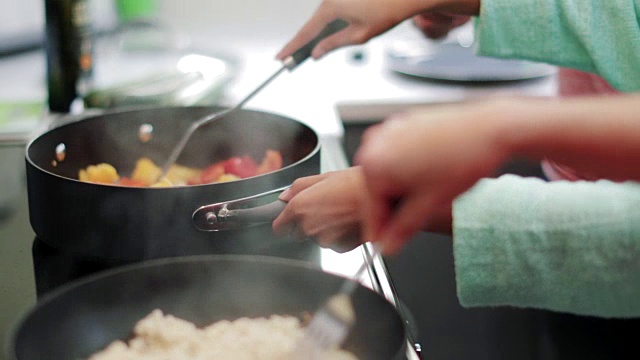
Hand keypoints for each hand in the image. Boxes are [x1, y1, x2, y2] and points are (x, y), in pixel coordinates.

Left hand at [272, 167, 367, 252]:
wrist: (385, 198)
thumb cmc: (359, 183)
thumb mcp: (326, 176)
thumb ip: (300, 187)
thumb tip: (285, 195)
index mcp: (300, 206)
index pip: (278, 226)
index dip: (284, 221)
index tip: (288, 219)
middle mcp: (309, 226)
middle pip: (297, 233)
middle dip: (306, 224)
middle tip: (325, 209)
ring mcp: (324, 240)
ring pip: (315, 239)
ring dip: (324, 230)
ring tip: (341, 213)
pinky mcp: (340, 248)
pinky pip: (332, 245)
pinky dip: (338, 237)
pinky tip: (348, 223)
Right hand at [276, 0, 480, 60]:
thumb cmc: (386, 13)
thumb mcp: (359, 35)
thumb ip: (333, 45)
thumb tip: (316, 53)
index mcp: (330, 8)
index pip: (305, 32)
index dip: (292, 47)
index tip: (280, 57)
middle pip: (310, 26)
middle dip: (301, 43)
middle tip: (288, 60)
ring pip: (320, 21)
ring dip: (316, 36)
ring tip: (305, 52)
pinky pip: (329, 14)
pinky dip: (326, 28)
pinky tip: (324, 39)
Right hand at [355, 100, 511, 253]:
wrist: (490, 128)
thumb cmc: (464, 156)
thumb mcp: (430, 203)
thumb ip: (403, 229)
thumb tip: (390, 243)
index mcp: (374, 163)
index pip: (371, 209)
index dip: (383, 232)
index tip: (389, 242)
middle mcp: (376, 143)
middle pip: (377, 188)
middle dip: (394, 205)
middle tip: (418, 214)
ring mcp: (389, 130)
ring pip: (387, 171)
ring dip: (402, 186)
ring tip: (430, 189)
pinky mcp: (403, 123)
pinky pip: (397, 153)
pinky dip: (408, 166)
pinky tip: (431, 171)